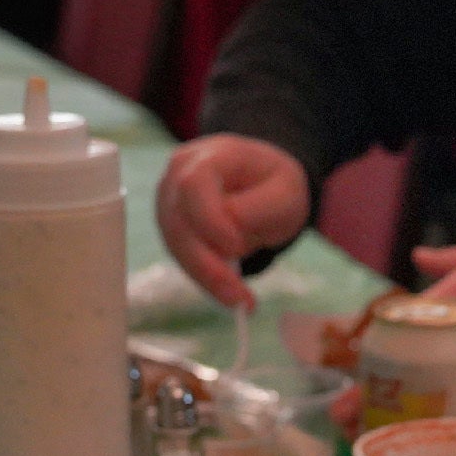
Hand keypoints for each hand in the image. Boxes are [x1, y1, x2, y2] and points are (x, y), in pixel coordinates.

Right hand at [158, 136, 311, 307]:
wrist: (262, 183)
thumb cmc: (275, 184)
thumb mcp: (285, 191)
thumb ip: (259, 208)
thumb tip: (229, 232)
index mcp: (209, 155)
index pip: (193, 185)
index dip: (209, 219)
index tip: (235, 247)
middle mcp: (178, 175)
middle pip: (179, 222)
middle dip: (207, 264)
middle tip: (238, 296)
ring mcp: (170, 202)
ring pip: (177, 246)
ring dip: (206, 277)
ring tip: (240, 300)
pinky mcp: (172, 227)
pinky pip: (182, 256)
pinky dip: (204, 277)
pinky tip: (228, 291)